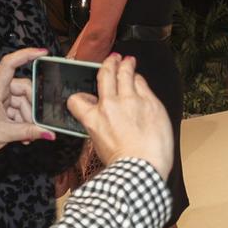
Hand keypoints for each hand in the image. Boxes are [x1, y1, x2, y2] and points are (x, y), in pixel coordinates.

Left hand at [0, 47, 51, 155]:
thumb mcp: (5, 133)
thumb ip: (29, 132)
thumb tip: (49, 133)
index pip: (10, 63)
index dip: (27, 55)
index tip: (43, 53)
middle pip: (23, 89)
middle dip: (31, 108)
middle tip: (36, 125)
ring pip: (21, 101)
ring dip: (26, 118)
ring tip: (26, 135)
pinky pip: (15, 107)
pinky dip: (20, 120)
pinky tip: (23, 133)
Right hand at [66, 54, 173, 173]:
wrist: (143, 168)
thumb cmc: (124, 164)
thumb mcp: (100, 146)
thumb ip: (100, 127)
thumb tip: (103, 121)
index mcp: (93, 119)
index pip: (77, 100)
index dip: (78, 97)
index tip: (83, 96)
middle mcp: (110, 105)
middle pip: (105, 75)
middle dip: (108, 64)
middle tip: (112, 59)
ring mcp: (131, 101)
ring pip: (126, 73)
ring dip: (126, 65)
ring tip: (128, 61)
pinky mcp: (150, 101)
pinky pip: (142, 83)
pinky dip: (140, 80)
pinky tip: (140, 79)